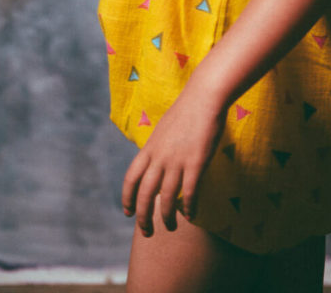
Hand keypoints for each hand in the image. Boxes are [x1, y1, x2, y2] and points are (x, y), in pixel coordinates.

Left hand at [121, 84, 225, 236]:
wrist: (203, 97)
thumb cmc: (186, 111)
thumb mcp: (163, 130)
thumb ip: (157, 148)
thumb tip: (154, 161)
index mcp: (149, 148)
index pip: (131, 178)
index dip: (127, 198)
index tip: (128, 213)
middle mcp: (159, 157)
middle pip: (145, 194)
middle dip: (143, 217)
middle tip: (146, 232)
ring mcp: (177, 160)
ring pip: (166, 198)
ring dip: (167, 217)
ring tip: (170, 227)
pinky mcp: (196, 162)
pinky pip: (189, 192)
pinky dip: (188, 207)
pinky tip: (190, 215)